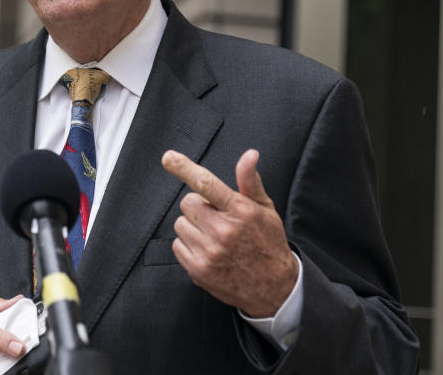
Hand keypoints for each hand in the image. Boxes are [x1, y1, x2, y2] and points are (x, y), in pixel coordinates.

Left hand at [161, 149, 298, 317]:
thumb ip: (250, 181)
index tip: (168, 158)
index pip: (207, 183)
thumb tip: (250, 154)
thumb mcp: (265, 209)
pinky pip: (177, 245)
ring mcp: (210, 252)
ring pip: (181, 223)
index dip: (184, 168)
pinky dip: (188, 245)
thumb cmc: (268, 242)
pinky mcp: (199, 270)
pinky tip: (208, 250)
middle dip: (199, 206)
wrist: (274, 287)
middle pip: (188, 202)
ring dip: (193, 226)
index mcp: (240, 211)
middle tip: (217, 217)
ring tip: (215, 236)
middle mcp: (223, 231)